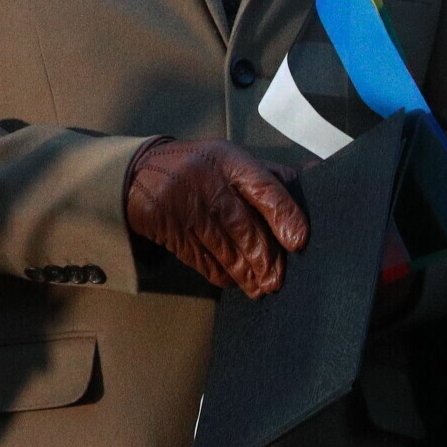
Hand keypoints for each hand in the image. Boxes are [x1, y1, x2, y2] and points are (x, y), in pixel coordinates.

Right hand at [124, 138, 309, 298]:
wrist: (138, 171)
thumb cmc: (200, 167)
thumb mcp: (229, 158)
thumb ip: (264, 175)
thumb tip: (307, 184)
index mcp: (231, 160)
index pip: (265, 188)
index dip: (284, 216)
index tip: (298, 243)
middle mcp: (208, 180)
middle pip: (244, 227)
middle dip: (264, 259)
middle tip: (277, 281)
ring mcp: (184, 204)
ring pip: (223, 248)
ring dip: (244, 273)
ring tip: (260, 288)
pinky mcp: (167, 226)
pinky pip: (199, 257)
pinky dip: (218, 272)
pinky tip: (232, 279)